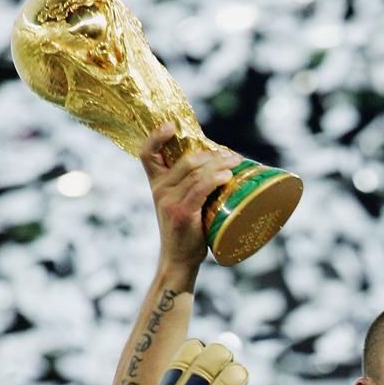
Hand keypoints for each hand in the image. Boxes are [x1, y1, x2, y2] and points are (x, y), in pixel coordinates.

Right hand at [140, 123, 240, 270]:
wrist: (178, 259)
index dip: (156, 137)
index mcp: (156, 183)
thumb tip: (221, 164)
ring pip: (195, 172)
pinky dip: (215, 179)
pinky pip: (200, 188)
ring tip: (236, 162)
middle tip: (231, 155)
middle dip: (211, 154)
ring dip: (219, 164)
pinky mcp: (180, 212)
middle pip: (185, 160)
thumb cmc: (186, 230)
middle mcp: (159, 189)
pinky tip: (227, 176)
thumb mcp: (182, 202)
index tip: (171, 125)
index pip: (147, 154)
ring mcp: (168, 200)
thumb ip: (191, 185)